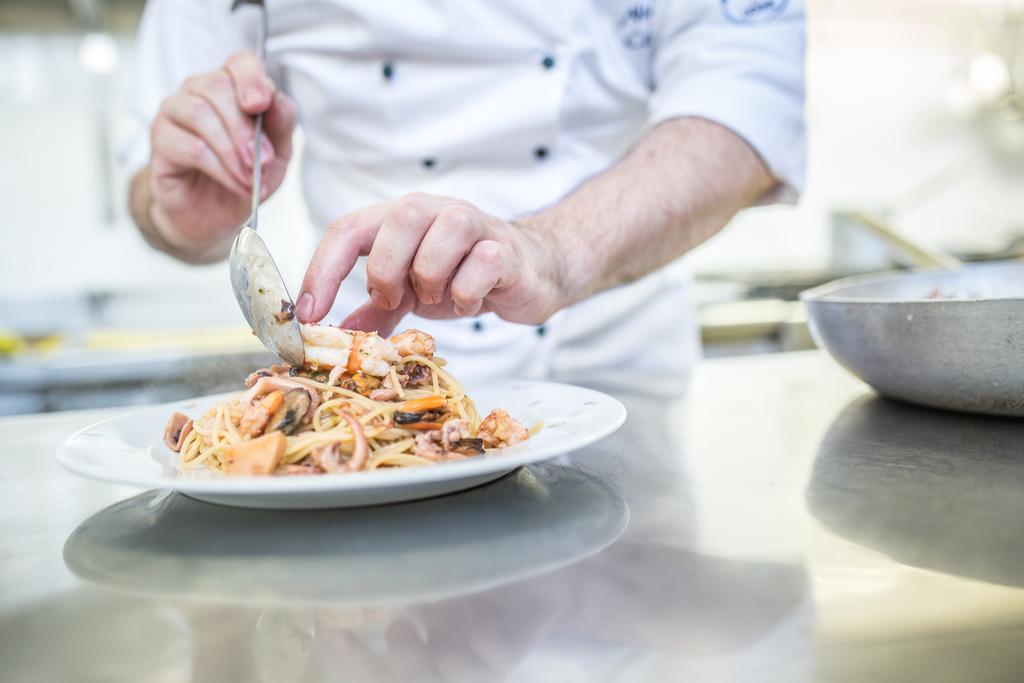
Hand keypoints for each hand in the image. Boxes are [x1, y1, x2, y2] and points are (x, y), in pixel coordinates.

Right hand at [144, 51, 295, 252]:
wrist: (213, 215)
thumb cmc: (245, 175)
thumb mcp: (277, 153)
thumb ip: (281, 124)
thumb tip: (278, 101)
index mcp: (232, 86)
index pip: (240, 63)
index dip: (251, 78)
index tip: (262, 104)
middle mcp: (199, 90)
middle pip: (218, 87)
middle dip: (245, 128)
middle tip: (263, 161)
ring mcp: (174, 112)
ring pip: (200, 114)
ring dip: (232, 150)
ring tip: (250, 178)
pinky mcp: (160, 140)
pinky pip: (190, 146)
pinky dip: (220, 168)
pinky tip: (236, 183)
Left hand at [296, 193, 566, 333]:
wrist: (530, 272)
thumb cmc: (465, 275)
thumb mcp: (412, 293)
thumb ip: (375, 310)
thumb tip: (335, 336)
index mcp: (400, 217)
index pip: (348, 229)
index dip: (322, 271)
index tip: (309, 314)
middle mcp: (435, 210)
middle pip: (398, 220)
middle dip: (388, 272)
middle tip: (396, 301)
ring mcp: (474, 225)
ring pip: (440, 241)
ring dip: (431, 283)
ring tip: (439, 298)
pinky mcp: (506, 250)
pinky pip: (479, 269)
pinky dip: (466, 297)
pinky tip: (472, 301)